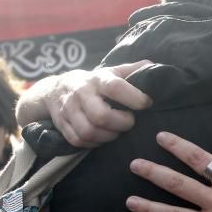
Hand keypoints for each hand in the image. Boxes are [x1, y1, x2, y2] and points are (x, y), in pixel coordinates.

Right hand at [18, 61, 153, 147]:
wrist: (56, 88)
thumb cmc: (95, 82)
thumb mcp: (113, 71)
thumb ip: (134, 70)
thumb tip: (154, 67)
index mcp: (98, 79)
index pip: (115, 88)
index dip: (134, 98)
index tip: (147, 103)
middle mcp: (81, 94)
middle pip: (100, 116)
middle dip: (121, 124)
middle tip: (130, 122)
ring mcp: (69, 110)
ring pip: (88, 131)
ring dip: (108, 136)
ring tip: (117, 132)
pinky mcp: (62, 124)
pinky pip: (78, 140)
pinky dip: (93, 143)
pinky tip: (102, 137)